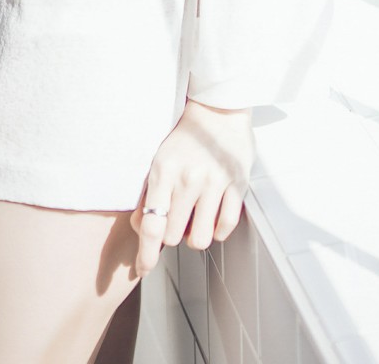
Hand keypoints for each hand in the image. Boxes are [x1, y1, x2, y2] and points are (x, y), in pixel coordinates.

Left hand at [130, 99, 254, 275]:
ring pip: (200, 238)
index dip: (145, 254)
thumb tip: (142, 229)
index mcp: (164, 171)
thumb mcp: (158, 160)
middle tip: (177, 222)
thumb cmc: (185, 138)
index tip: (144, 269)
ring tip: (196, 221)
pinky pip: (226, 226)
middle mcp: (189, 178)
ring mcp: (215, 182)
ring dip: (195, 236)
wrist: (218, 110)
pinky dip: (218, 231)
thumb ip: (148, 194)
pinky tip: (213, 219)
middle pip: (173, 236)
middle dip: (172, 235)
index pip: (151, 225)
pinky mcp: (237, 183)